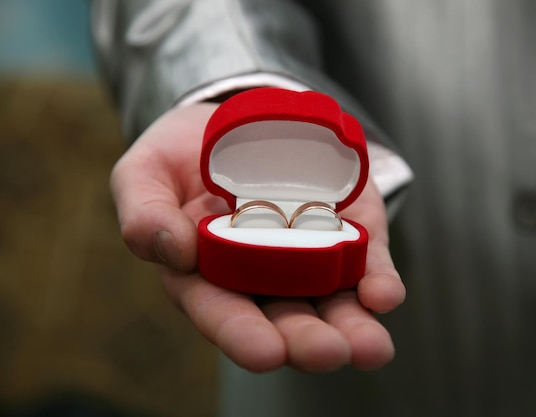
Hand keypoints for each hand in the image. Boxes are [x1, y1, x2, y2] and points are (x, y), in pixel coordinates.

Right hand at [110, 103, 405, 372]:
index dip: (241, 334)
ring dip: (354, 327)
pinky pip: (366, 263)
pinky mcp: (346, 232)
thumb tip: (172, 249)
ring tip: (371, 347)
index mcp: (207, 274)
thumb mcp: (145, 171)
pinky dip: (378, 281)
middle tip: (329, 353)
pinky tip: (384, 295)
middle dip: (306, 341)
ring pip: (332, 303)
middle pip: (285, 318)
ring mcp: (308, 257)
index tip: (265, 352)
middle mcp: (262, 277)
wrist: (238, 118)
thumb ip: (143, 212)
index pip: (222, 312)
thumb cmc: (182, 154)